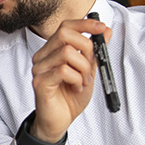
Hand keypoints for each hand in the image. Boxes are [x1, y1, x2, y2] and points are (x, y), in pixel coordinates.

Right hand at [30, 17, 111, 142]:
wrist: (60, 120)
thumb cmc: (70, 96)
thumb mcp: (88, 70)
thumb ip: (94, 51)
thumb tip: (105, 31)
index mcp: (53, 50)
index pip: (65, 27)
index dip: (84, 24)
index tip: (101, 28)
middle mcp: (43, 56)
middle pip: (64, 34)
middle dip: (86, 47)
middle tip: (91, 65)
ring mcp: (39, 69)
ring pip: (67, 52)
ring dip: (83, 68)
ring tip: (84, 81)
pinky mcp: (40, 82)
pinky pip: (64, 70)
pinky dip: (77, 79)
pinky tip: (77, 87)